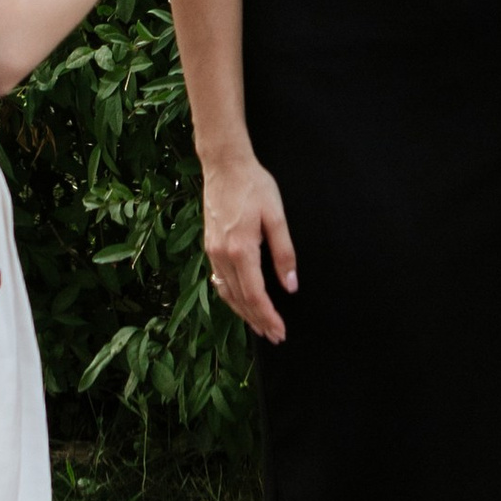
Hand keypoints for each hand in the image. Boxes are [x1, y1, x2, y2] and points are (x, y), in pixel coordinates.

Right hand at [202, 150, 296, 342]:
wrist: (224, 164)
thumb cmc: (253, 185)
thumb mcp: (276, 216)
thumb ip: (284, 253)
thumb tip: (290, 285)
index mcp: (240, 249)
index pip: (255, 295)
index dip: (268, 316)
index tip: (280, 331)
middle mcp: (222, 255)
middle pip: (239, 299)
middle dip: (257, 320)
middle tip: (274, 336)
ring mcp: (212, 251)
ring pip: (226, 293)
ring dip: (243, 312)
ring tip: (259, 326)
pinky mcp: (209, 245)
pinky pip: (219, 280)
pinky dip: (231, 297)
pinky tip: (240, 301)